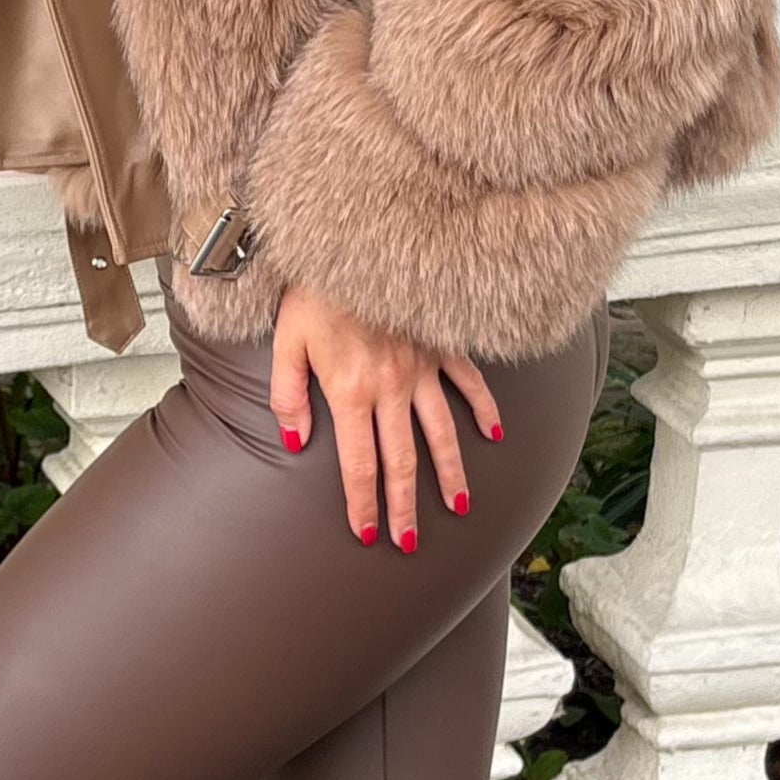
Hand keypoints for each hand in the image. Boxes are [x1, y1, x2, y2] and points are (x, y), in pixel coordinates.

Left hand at [271, 287, 502, 548]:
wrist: (354, 237)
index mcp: (351, 391)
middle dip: (406, 505)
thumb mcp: (285, 341)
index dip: (364, 503)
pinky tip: (494, 434)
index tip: (370, 534)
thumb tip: (296, 442)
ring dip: (451, 473)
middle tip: (409, 542)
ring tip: (458, 507)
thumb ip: (287, 396)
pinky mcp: (442, 344)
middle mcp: (392, 386)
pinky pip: (469, 382)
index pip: (359, 463)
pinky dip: (484, 408)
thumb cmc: (314, 289)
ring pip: (442, 431)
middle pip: (403, 459)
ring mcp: (423, 366)